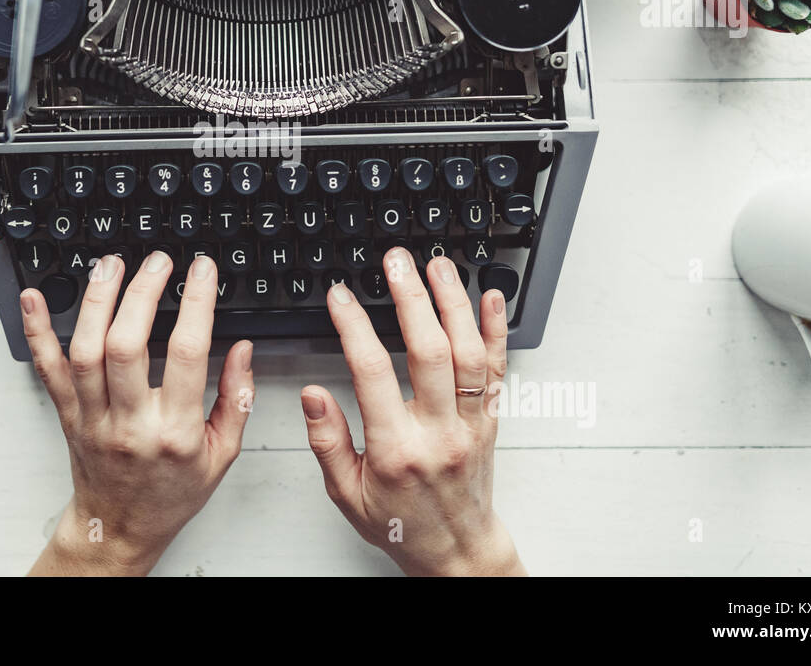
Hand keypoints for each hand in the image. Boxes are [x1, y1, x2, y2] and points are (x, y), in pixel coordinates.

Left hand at [21, 250, 253, 575]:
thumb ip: (237, 399)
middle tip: (156, 261)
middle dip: (142, 293)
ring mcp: (93, 418)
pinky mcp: (67, 416)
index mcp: (175, 431)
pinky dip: (37, 331)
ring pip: (85, 351)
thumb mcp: (222, 454)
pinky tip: (34, 299)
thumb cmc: (171, 492)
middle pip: (127, 346)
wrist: (120, 528)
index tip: (202, 271)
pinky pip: (47, 369)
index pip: (185, 354)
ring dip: (96, 301)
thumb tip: (242, 349)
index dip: (196, 303)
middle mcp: (130, 423)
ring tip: (111, 265)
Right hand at [302, 248, 523, 575]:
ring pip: (469, 353)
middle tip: (396, 262)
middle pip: (429, 352)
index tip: (341, 298)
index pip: (372, 374)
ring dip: (454, 303)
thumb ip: (327, 441)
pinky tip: (489, 297)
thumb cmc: (401, 523)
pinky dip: (496, 329)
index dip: (354, 327)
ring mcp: (471, 424)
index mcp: (397, 450)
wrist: (456, 548)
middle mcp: (439, 433)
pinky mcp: (491, 420)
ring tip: (438, 265)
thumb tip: (313, 395)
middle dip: (412, 298)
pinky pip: (497, 369)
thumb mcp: (347, 494)